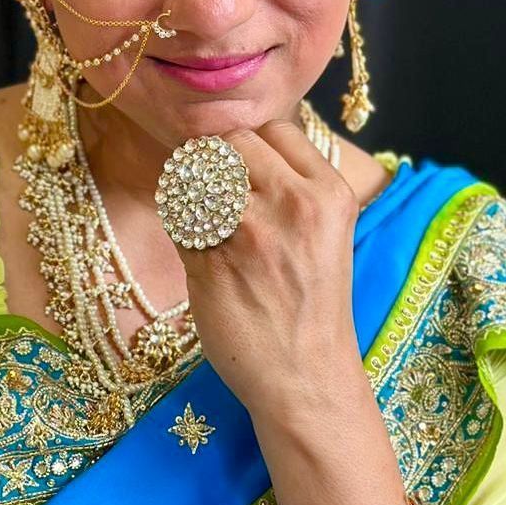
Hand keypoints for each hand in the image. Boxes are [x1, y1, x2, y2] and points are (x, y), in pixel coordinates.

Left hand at [173, 118, 362, 420]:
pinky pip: (176, 217)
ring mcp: (249, 233)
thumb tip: (239, 140)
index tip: (247, 168)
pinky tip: (197, 245)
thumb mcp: (328, 232)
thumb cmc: (313, 302)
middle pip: (231, 141)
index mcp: (329, 194)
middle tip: (216, 188)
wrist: (305, 377)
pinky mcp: (209, 260)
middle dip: (218, 159)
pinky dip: (179, 225)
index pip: (275, 128)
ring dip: (191, 189)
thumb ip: (293, 184)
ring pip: (196, 174)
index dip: (253, 144)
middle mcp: (293, 206)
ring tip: (203, 214)